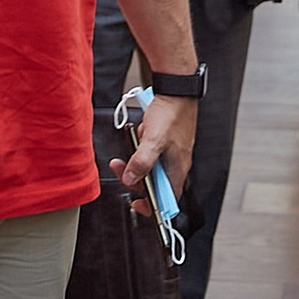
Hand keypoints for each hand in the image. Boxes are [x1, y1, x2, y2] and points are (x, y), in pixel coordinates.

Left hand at [121, 93, 197, 211]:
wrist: (176, 92)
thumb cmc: (172, 114)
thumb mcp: (153, 140)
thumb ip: (141, 162)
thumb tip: (130, 178)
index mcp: (177, 169)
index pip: (168, 199)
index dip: (153, 206)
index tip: (137, 204)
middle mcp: (175, 164)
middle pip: (154, 184)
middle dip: (135, 179)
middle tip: (121, 169)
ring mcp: (170, 154)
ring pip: (150, 169)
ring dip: (135, 164)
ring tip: (127, 153)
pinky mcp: (164, 144)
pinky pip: (149, 155)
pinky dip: (139, 151)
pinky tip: (137, 140)